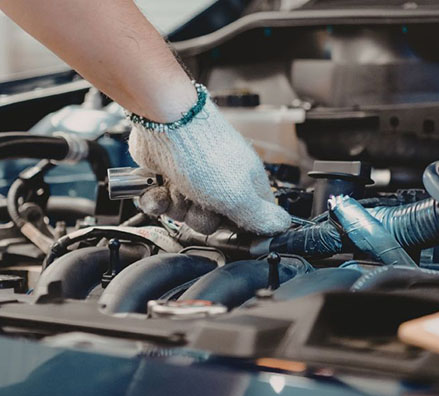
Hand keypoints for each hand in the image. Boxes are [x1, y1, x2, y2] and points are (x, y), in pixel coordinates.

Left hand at [128, 97, 290, 235]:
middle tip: (198, 201)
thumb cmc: (205, 153)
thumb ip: (260, 217)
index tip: (228, 223)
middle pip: (210, 223)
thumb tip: (282, 226)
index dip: (237, 228)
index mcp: (246, 185)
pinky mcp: (168, 175)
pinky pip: (161, 203)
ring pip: (182, 215)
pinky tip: (158, 189)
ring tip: (176, 187)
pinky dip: (156, 199)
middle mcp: (221, 183)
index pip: (250, 219)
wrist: (166, 124)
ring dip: (175, 206)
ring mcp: (193, 179)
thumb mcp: (239, 195)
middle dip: (198, 218)